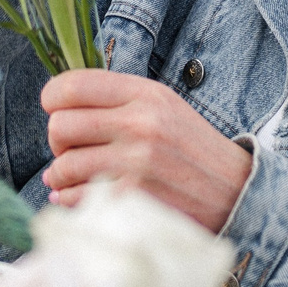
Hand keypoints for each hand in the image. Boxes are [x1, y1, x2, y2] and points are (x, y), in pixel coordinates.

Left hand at [41, 70, 251, 231]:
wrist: (235, 192)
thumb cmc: (190, 149)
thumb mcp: (162, 106)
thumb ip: (116, 99)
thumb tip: (56, 109)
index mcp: (145, 94)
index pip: (71, 85)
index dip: (52, 99)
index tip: (56, 111)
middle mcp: (140, 125)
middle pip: (59, 126)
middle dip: (57, 142)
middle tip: (70, 150)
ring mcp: (136, 165)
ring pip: (63, 166)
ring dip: (61, 176)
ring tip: (75, 177)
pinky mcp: (133, 200)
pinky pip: (76, 198)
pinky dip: (71, 199)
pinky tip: (81, 195)